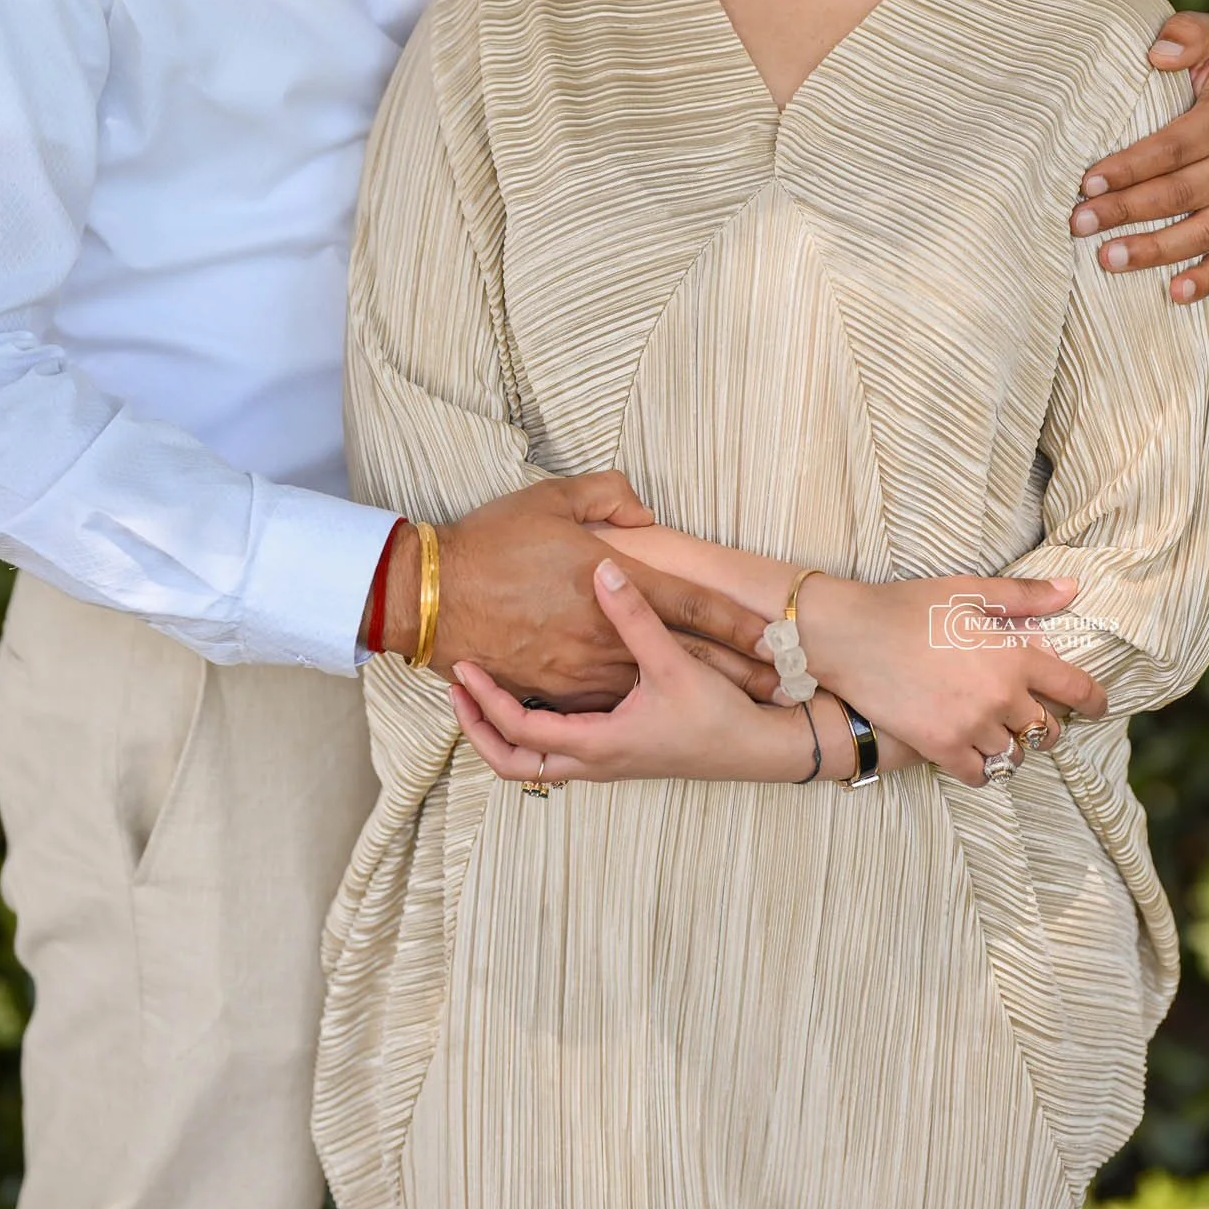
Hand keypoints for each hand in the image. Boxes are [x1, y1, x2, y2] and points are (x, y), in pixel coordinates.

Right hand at [380, 474, 776, 711]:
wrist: (430, 596)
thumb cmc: (490, 542)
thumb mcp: (551, 497)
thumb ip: (607, 496)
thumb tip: (643, 511)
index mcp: (610, 581)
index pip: (690, 603)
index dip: (737, 620)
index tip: (774, 636)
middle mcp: (603, 633)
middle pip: (684, 656)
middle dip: (734, 670)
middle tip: (778, 683)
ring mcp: (579, 669)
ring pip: (651, 687)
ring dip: (692, 694)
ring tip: (735, 702)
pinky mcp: (552, 690)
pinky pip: (606, 704)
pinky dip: (639, 707)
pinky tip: (660, 712)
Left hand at [451, 559, 921, 782]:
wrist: (758, 749)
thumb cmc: (718, 716)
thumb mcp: (674, 663)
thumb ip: (635, 614)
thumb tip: (603, 567)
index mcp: (598, 744)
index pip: (521, 733)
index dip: (486, 703)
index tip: (464, 670)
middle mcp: (594, 761)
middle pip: (514, 762)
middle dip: (480, 729)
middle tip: (458, 688)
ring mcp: (605, 760)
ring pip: (535, 762)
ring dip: (504, 731)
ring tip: (485, 690)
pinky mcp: (618, 751)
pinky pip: (558, 753)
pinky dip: (533, 729)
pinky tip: (535, 692)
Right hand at [792, 571, 1104, 786]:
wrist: (850, 636)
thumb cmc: (907, 607)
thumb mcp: (968, 591)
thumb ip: (1023, 596)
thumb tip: (1071, 589)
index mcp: (1014, 657)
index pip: (1075, 688)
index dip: (1094, 701)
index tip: (1097, 706)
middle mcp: (1001, 697)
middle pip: (1045, 729)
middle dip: (1044, 725)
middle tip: (1028, 716)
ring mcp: (972, 726)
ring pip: (1014, 755)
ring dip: (1011, 747)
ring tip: (995, 733)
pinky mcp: (942, 748)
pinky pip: (979, 775)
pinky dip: (982, 769)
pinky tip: (972, 755)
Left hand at [1071, 11, 1208, 303]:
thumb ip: (1191, 35)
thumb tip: (1158, 53)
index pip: (1177, 144)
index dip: (1132, 164)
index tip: (1086, 180)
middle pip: (1185, 190)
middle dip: (1129, 208)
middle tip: (1078, 223)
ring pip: (1208, 229)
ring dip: (1158, 249)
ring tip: (1107, 261)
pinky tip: (1174, 293)